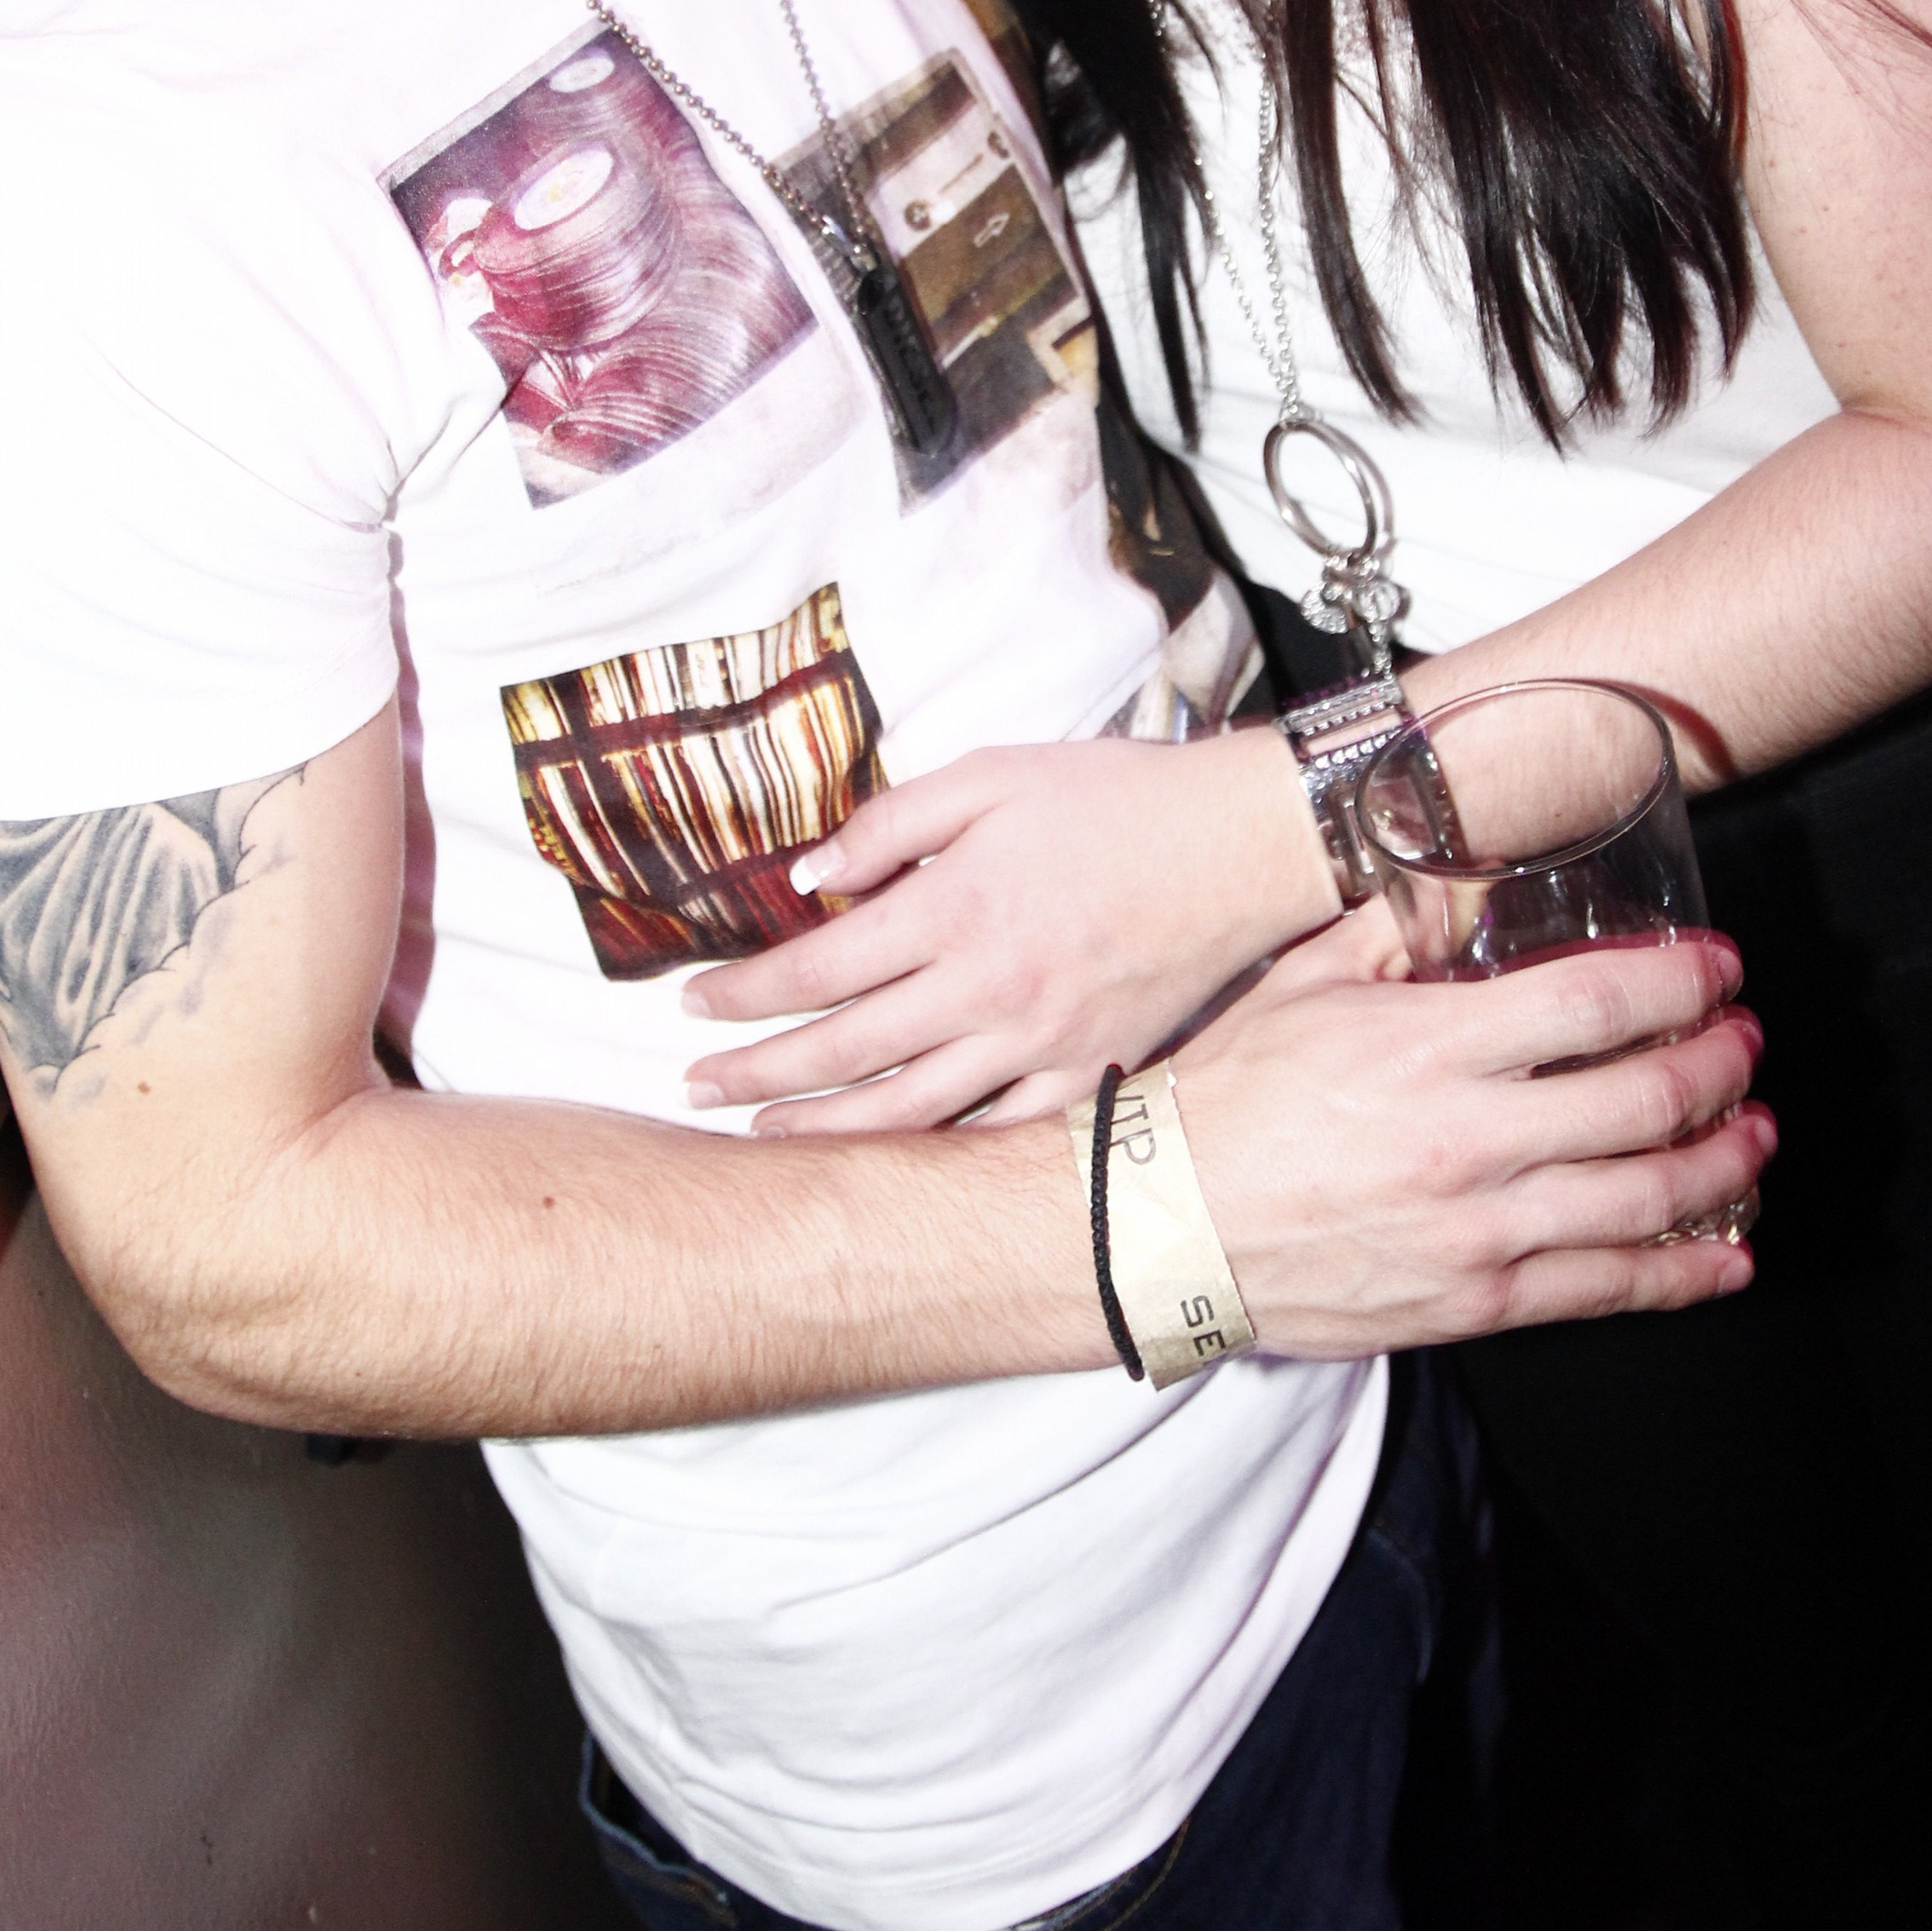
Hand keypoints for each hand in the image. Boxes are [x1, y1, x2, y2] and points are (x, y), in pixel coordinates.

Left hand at [682, 727, 1347, 1133]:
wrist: (1239, 847)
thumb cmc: (1113, 798)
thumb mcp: (992, 774)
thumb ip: (893, 822)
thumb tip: (809, 878)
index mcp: (957, 907)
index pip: (820, 968)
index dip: (746, 991)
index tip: (692, 1003)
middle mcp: (989, 988)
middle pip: (845, 1050)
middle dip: (756, 1070)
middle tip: (693, 1083)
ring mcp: (1039, 1042)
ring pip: (908, 1109)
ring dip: (823, 1126)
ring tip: (760, 1135)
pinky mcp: (1087, 1073)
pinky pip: (996, 1133)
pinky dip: (934, 1151)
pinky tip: (888, 1157)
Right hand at [1175, 922, 1771, 1351]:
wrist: (1165, 1226)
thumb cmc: (1228, 1098)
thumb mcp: (1306, 983)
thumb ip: (1393, 927)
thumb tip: (1459, 878)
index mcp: (1429, 1048)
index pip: (1597, 1006)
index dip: (1680, 985)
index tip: (1716, 971)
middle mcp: (1469, 1141)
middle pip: (1646, 1100)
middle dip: (1721, 1065)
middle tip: (1744, 1042)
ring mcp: (1480, 1231)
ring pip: (1647, 1198)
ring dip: (1725, 1162)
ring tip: (1754, 1132)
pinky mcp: (1476, 1301)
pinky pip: (1608, 1290)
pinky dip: (1684, 1273)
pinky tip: (1728, 1255)